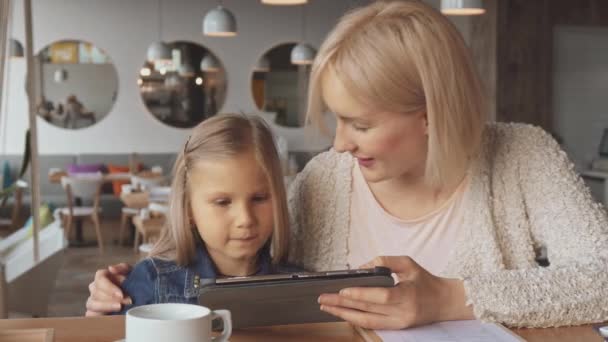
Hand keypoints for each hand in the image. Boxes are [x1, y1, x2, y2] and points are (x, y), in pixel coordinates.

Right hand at [85, 263, 131, 315]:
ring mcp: (93, 301)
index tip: (121, 295)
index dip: (109, 287)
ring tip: (120, 309)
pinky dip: (99, 317)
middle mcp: (95, 288)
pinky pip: (90, 316)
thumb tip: (111, 268)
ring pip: (91, 305)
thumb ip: (122, 268)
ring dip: (106, 308)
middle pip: (96, 293)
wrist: (139, 294)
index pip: (100, 279)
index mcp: (102, 276)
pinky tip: (112, 316)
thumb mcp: (131, 272)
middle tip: (127, 303)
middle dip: (111, 299)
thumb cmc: (133, 281)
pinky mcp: (94, 313)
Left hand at [318, 256, 473, 329]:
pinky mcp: (395, 328)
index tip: (341, 290)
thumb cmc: (425, 280)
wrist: (444, 302)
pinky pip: (371, 324)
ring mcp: (398, 323)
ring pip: (366, 321)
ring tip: (326, 307)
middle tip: (323, 298)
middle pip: (367, 310)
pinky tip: (341, 313)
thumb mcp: (408, 263)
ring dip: (343, 314)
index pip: (380, 297)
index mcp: (407, 296)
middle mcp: (402, 314)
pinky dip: (354, 318)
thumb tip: (361, 268)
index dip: (360, 294)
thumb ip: (385, 261)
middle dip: (342, 304)